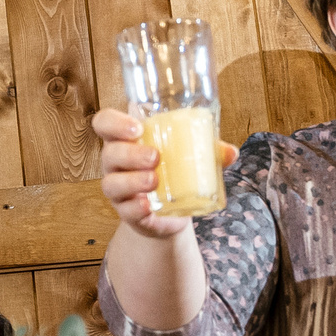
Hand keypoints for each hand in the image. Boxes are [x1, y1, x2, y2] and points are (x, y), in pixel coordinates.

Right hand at [93, 108, 235, 240]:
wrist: (171, 211)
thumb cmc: (175, 172)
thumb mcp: (190, 157)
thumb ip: (209, 151)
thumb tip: (231, 152)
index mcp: (126, 140)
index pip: (104, 123)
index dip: (114, 123)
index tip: (137, 126)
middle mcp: (116, 163)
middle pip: (109, 153)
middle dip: (130, 153)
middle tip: (155, 156)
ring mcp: (119, 189)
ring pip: (111, 183)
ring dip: (132, 180)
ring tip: (155, 180)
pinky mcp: (128, 212)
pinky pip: (124, 210)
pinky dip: (135, 207)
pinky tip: (148, 205)